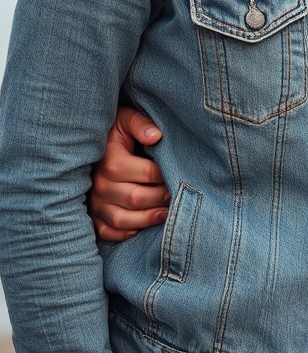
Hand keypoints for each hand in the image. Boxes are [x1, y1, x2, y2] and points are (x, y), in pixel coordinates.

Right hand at [88, 106, 169, 241]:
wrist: (86, 143)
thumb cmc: (114, 130)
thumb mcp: (126, 118)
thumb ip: (141, 123)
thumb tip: (156, 136)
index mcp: (112, 161)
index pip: (148, 174)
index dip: (166, 176)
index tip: (177, 173)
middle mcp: (101, 185)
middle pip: (137, 198)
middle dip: (161, 198)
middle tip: (176, 194)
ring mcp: (95, 202)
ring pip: (122, 219)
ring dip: (147, 219)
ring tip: (166, 213)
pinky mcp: (92, 214)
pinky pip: (107, 231)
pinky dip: (123, 233)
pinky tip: (139, 228)